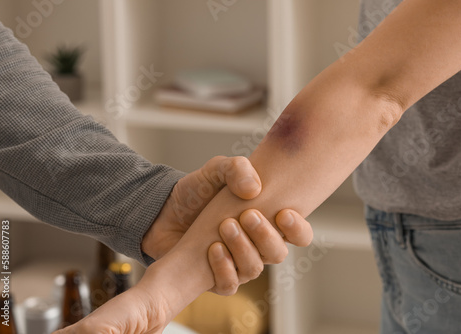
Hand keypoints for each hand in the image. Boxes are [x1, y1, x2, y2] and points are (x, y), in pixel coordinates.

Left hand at [142, 156, 312, 294]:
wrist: (161, 211)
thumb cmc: (195, 192)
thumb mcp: (215, 170)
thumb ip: (237, 168)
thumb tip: (255, 189)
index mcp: (265, 221)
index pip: (299, 234)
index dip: (298, 229)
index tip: (283, 213)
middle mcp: (256, 245)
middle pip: (278, 253)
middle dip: (265, 235)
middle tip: (247, 215)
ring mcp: (236, 263)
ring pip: (255, 269)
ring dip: (242, 248)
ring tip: (224, 226)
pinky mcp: (216, 277)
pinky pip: (230, 285)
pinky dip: (223, 269)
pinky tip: (212, 249)